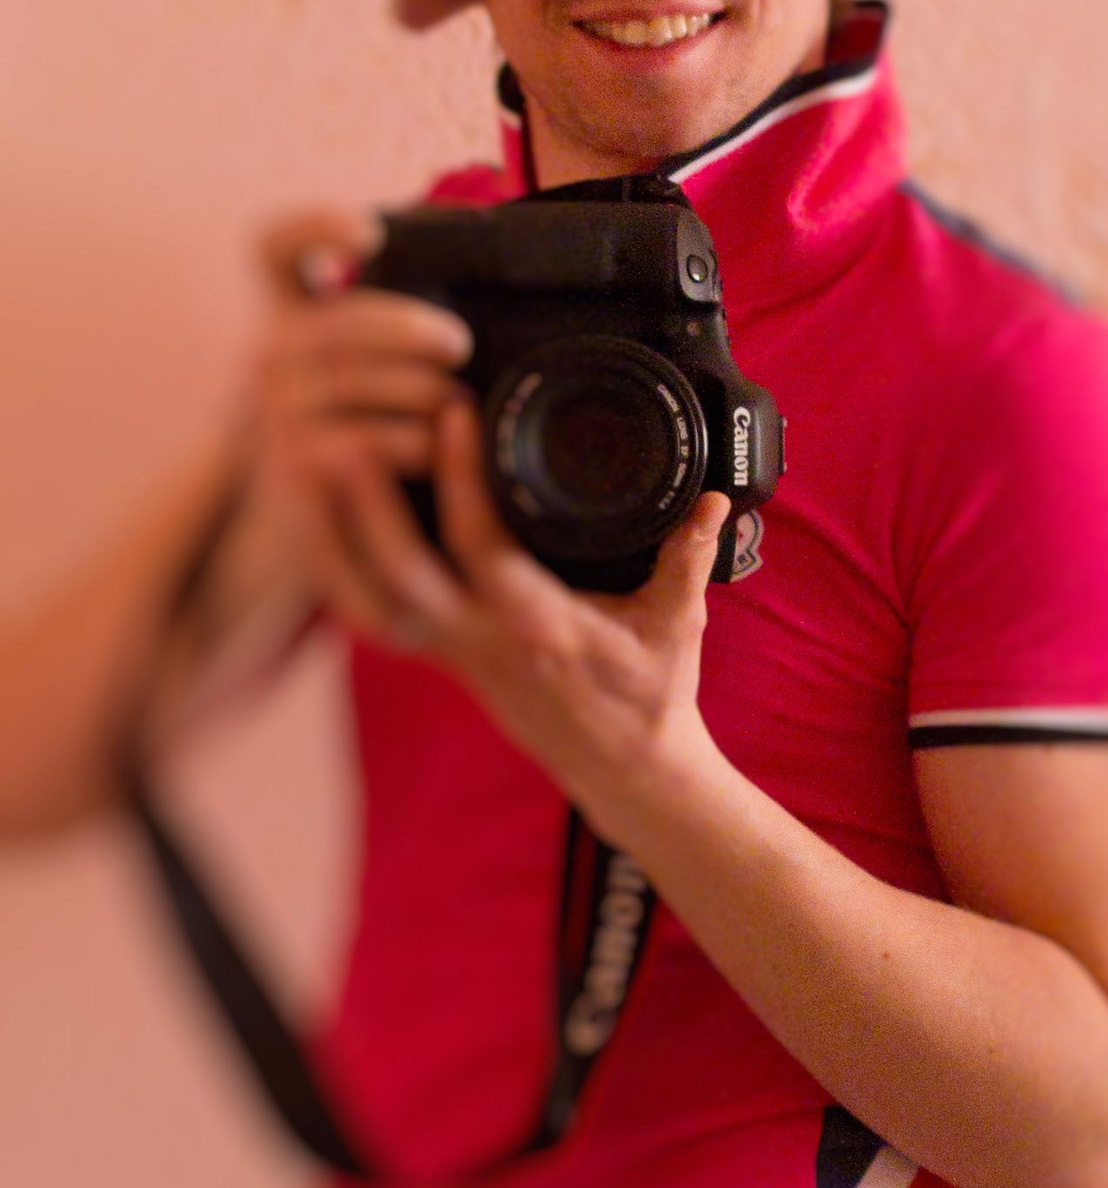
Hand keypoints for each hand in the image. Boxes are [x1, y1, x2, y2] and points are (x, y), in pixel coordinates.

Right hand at [245, 207, 473, 637]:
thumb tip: (493, 265)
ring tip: (458, 407)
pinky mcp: (291, 467)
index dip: (315, 227)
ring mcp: (275, 412)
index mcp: (293, 313)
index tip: (369, 234)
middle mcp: (272, 354)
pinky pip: (361, 443)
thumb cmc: (365, 435)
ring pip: (356, 382)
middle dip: (407, 327)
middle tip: (458, 345)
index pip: (278, 247)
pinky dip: (411, 445)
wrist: (304, 534)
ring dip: (420, 392)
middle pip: (340, 321)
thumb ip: (403, 329)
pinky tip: (437, 452)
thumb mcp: (371, 372)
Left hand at [327, 386, 733, 831]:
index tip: (453, 413)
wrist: (629, 774)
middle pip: (400, 577)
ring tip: (315, 469)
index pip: (485, 548)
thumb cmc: (653, 697)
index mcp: (543, 627)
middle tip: (347, 434)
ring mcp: (460, 657)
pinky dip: (348, 570)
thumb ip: (689, 556)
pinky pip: (380, 615)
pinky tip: (327, 522)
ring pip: (374, 600)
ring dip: (339, 538)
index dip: (463, 479)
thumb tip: (713, 497)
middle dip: (367, 508)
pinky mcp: (450, 660)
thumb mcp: (679, 623)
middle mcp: (488, 644)